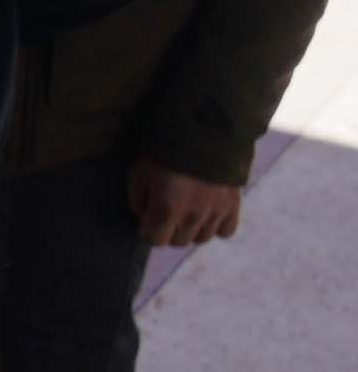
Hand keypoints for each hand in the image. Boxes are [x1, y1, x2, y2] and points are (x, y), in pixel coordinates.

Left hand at [128, 161, 243, 246]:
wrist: (203, 130)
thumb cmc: (164, 152)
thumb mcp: (139, 174)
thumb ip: (138, 202)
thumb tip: (146, 219)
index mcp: (167, 208)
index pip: (154, 240)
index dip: (148, 230)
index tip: (147, 219)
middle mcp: (194, 215)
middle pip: (178, 241)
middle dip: (168, 230)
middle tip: (166, 212)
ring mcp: (216, 211)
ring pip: (201, 238)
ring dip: (191, 229)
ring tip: (186, 210)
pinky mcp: (233, 204)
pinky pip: (226, 231)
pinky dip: (216, 226)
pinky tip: (207, 213)